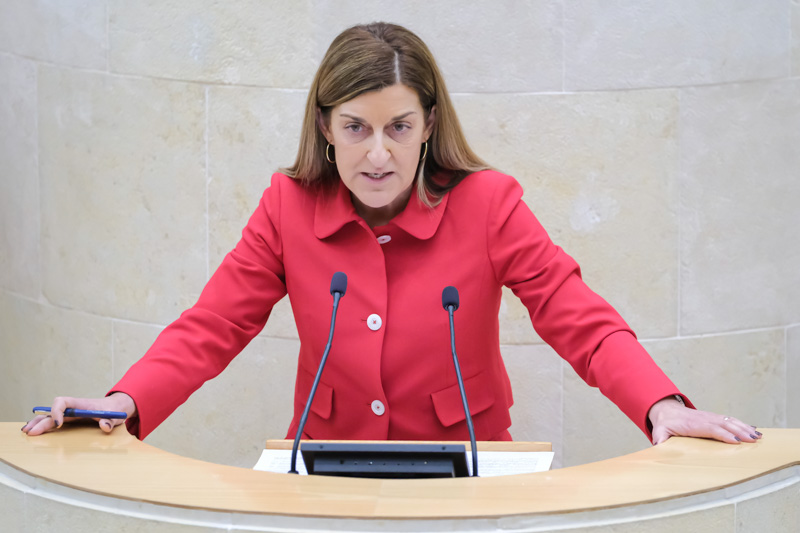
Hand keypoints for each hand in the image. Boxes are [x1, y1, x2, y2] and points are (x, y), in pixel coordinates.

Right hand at [21, 392, 136, 435]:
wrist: (116, 407)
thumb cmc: (114, 410)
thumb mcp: (115, 416)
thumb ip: (110, 420)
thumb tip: (105, 425)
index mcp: (81, 404)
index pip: (63, 402)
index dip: (58, 411)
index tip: (59, 423)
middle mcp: (72, 407)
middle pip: (52, 411)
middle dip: (41, 421)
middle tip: (31, 432)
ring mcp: (70, 413)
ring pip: (50, 416)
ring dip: (38, 423)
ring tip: (26, 431)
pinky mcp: (70, 419)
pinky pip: (53, 421)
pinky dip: (43, 425)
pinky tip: (34, 430)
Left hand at [648, 396, 762, 444]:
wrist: (666, 410)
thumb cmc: (664, 424)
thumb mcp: (659, 432)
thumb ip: (659, 439)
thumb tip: (659, 447)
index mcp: (692, 424)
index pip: (710, 429)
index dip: (723, 434)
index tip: (735, 441)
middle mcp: (703, 419)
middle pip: (724, 424)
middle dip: (739, 432)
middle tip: (753, 440)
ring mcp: (710, 417)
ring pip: (729, 421)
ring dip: (744, 428)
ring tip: (758, 436)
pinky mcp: (714, 418)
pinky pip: (730, 420)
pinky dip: (742, 424)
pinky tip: (753, 429)